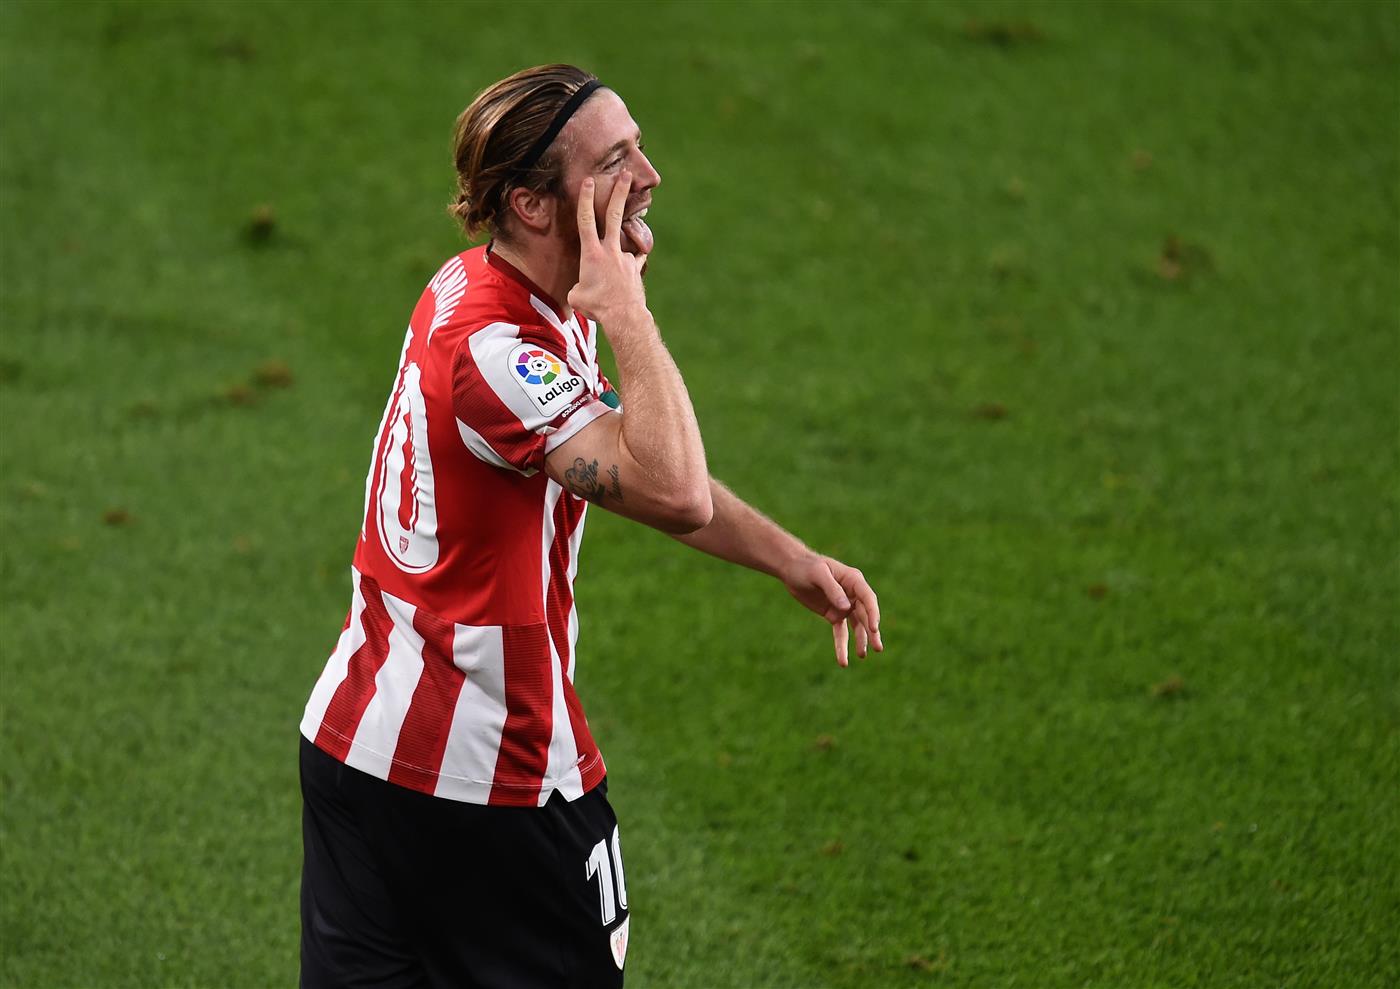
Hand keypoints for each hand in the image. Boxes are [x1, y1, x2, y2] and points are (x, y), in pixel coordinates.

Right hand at [567, 172, 647, 325]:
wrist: (623, 315)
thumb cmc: (596, 307)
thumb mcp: (576, 297)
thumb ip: (577, 287)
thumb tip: (580, 290)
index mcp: (591, 253)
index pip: (585, 220)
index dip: (586, 198)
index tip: (589, 180)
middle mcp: (609, 250)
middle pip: (613, 215)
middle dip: (619, 192)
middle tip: (626, 174)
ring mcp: (625, 258)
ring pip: (625, 238)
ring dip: (624, 234)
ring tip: (623, 244)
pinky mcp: (635, 269)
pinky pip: (633, 260)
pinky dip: (631, 262)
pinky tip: (631, 267)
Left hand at [781, 553, 882, 666]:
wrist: (792, 569)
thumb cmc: (806, 567)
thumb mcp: (818, 574)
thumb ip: (832, 589)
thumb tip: (846, 608)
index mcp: (853, 580)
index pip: (868, 598)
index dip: (873, 613)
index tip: (874, 628)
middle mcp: (853, 594)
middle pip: (865, 615)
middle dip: (871, 632)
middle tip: (878, 648)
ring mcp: (844, 606)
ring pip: (856, 626)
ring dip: (860, 640)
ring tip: (862, 655)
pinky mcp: (834, 615)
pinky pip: (841, 632)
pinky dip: (842, 645)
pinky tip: (843, 660)